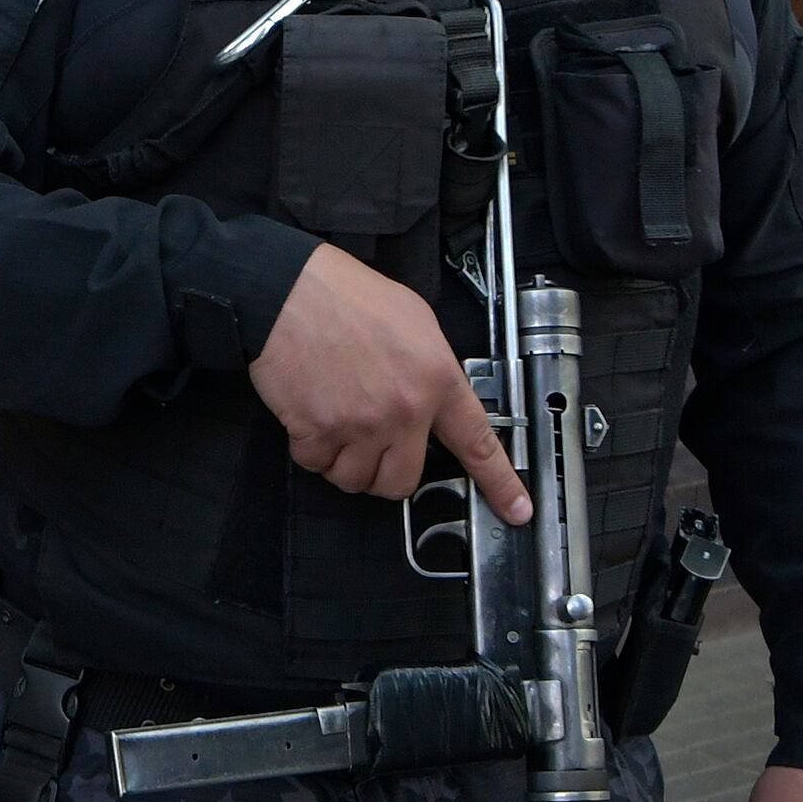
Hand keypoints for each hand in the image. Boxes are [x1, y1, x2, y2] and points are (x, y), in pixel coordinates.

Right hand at [249, 244, 531, 518]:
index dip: (498, 482)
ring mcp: (361, 424)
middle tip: (370, 445)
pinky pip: (317, 465)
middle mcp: (404, 409)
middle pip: (401, 481)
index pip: (476, 442)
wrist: (287, 292)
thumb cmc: (344, 297)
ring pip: (356, 479)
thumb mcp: (414, 320)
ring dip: (344, 462)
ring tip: (336, 420)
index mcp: (436, 379)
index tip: (516, 509)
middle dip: (384, 472)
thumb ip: (431, 368)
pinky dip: (310, 448)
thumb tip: (433, 399)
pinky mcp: (318, 431)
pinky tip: (310, 413)